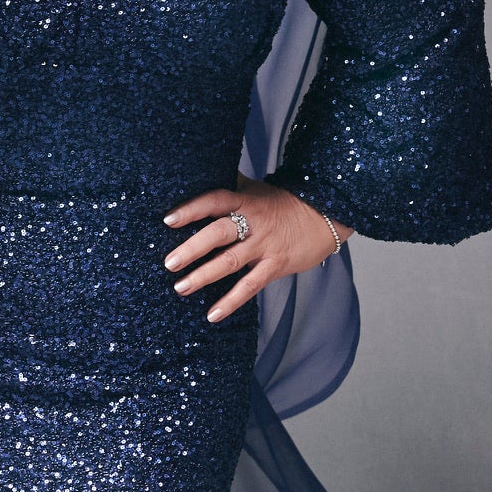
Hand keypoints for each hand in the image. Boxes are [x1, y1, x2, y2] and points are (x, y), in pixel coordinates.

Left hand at [158, 180, 346, 322]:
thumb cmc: (281, 202)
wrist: (324, 214)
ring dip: (204, 276)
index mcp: (245, 201)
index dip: (192, 209)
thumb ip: (230, 188)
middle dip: (193, 248)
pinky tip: (213, 315)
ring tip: (180, 288)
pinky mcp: (275, 265)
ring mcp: (264, 245)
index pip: (215, 201)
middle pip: (219, 233)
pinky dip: (231, 301)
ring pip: (231, 261)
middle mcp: (253, 222)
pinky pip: (250, 286)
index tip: (168, 219)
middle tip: (169, 263)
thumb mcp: (256, 190)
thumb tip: (198, 176)